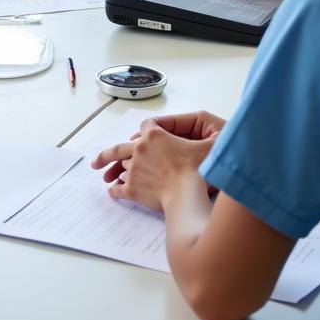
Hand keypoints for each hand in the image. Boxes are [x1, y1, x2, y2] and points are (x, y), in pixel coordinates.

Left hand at [91, 112, 226, 211]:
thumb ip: (213, 136)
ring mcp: (134, 170)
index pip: (146, 125)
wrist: (187, 195)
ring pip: (122, 169)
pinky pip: (119, 190)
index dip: (146, 129)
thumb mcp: (209, 146)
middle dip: (105, 154)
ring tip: (106, 176)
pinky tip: (112, 193)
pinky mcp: (132, 189)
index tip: (140, 135)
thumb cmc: (198, 171)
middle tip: (95, 161)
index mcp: (154, 135)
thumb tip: (223, 133)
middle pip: (117, 149)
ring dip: (115, 172)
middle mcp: (140, 150)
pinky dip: (115, 191)